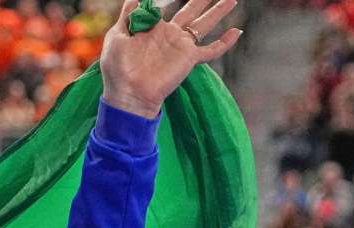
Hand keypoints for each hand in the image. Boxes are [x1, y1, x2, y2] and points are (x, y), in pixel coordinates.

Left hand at [100, 0, 242, 117]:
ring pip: (204, 25)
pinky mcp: (189, 58)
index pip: (163, 8)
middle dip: (201, 0)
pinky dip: (225, 42)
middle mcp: (168, 35)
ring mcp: (180, 46)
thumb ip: (127, 16)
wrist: (128, 92)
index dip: (166, 0)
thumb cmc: (117, 67)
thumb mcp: (116, 37)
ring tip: (232, 0)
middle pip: (190, 12)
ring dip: (218, 11)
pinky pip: (212, 50)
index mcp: (151, 28)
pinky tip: (237, 31)